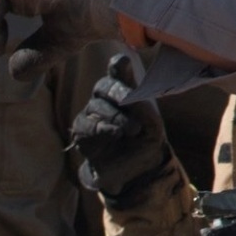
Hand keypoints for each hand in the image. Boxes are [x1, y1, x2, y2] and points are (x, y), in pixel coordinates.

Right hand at [71, 53, 171, 206]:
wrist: (132, 171)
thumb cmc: (144, 142)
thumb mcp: (153, 126)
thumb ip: (145, 109)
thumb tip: (130, 98)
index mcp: (125, 91)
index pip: (117, 71)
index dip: (118, 66)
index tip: (123, 64)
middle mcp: (105, 100)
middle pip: (103, 86)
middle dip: (116, 92)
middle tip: (129, 102)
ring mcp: (91, 115)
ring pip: (95, 106)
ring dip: (115, 116)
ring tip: (132, 129)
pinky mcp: (82, 134)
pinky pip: (87, 126)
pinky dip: (102, 128)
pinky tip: (115, 134)